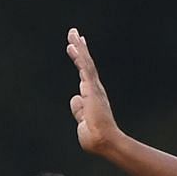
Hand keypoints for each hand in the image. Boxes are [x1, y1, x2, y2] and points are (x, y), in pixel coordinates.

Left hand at [67, 28, 122, 156]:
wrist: (104, 142)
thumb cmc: (95, 138)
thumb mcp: (82, 123)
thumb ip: (78, 110)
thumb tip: (75, 97)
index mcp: (93, 97)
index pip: (85, 75)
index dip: (80, 61)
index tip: (76, 48)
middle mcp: (95, 90)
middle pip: (86, 64)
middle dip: (80, 48)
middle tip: (74, 34)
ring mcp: (94, 89)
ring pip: (85, 63)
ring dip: (79, 47)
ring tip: (72, 33)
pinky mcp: (92, 89)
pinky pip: (85, 68)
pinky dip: (80, 56)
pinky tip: (74, 45)